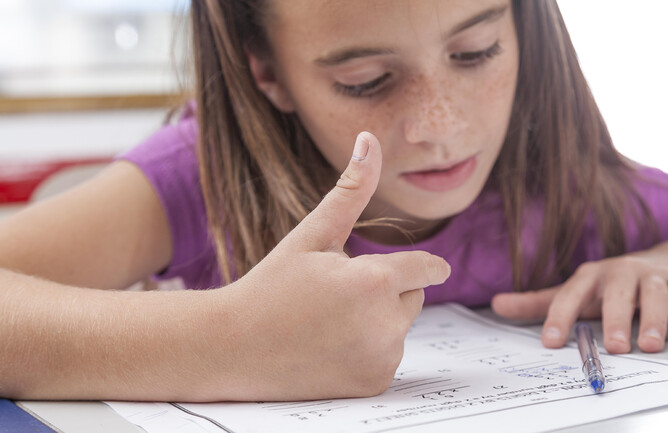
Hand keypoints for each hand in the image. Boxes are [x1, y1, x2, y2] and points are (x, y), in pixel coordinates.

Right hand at [216, 132, 450, 400]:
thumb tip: (369, 139)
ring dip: (379, 321)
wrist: (231, 347)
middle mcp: (385, 324)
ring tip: (329, 323)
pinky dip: (369, 351)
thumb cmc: (271, 285)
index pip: (428, 269)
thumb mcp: (312, 235)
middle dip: (387, 291)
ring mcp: (379, 358)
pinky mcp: (374, 383)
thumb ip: (351, 190)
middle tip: (338, 296)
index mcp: (374, 281)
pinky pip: (387, 356)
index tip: (435, 268)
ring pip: (400, 327)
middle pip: (413, 298)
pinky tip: (331, 349)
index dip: (425, 266)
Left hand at [491, 255, 667, 353]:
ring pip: (655, 293)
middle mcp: (621, 271)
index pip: (570, 293)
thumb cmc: (610, 287)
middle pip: (617, 292)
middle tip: (615, 348)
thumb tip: (496, 304)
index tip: (550, 342)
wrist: (663, 265)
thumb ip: (538, 303)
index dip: (559, 316)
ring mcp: (653, 274)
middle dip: (615, 319)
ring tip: (649, 345)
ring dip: (653, 319)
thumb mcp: (575, 293)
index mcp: (590, 275)